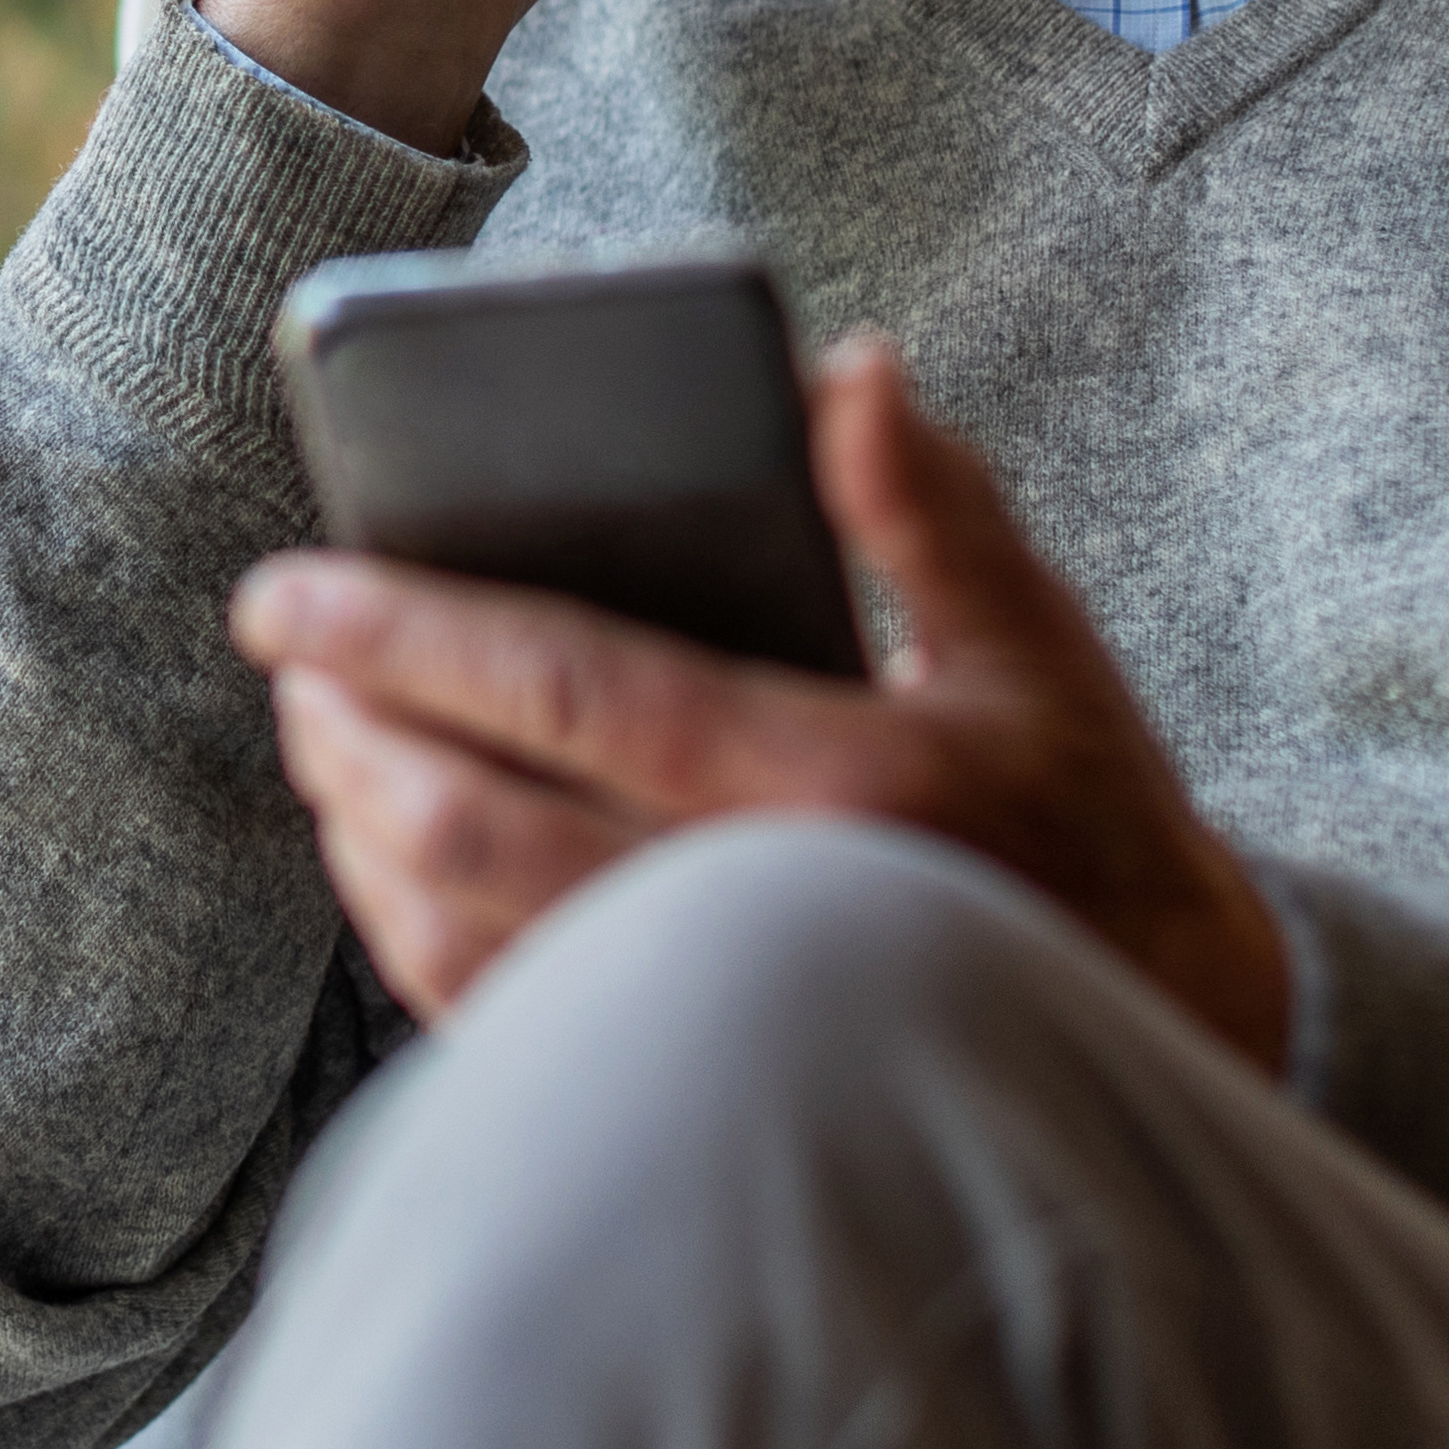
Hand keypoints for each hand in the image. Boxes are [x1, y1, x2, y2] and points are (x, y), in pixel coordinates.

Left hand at [231, 337, 1290, 1063]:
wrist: (1163, 1023)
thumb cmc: (1084, 808)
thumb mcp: (1038, 642)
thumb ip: (929, 504)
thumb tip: (845, 370)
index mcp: (831, 780)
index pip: (565, 687)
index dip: (404, 631)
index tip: (286, 590)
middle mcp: (751, 910)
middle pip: (468, 820)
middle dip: (345, 726)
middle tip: (290, 653)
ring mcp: (705, 1016)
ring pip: (454, 930)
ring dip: (357, 825)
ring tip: (324, 733)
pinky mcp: (675, 1079)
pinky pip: (487, 1014)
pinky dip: (403, 928)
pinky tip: (385, 852)